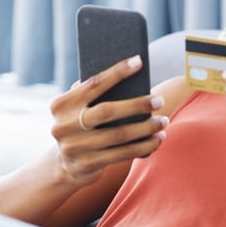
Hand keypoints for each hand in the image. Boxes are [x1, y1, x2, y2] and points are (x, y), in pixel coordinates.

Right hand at [48, 55, 167, 186]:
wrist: (62, 165)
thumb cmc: (81, 126)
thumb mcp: (78, 109)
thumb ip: (93, 93)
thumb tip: (129, 71)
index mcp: (61, 105)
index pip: (93, 84)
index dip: (117, 72)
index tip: (139, 61)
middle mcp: (63, 126)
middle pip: (107, 111)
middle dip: (137, 105)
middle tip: (160, 101)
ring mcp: (74, 148)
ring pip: (118, 135)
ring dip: (146, 128)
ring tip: (164, 121)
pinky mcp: (86, 165)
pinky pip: (122, 154)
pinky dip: (144, 146)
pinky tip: (157, 139)